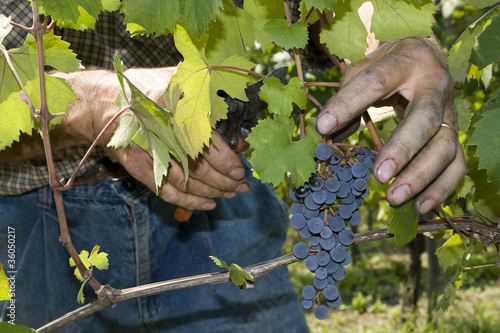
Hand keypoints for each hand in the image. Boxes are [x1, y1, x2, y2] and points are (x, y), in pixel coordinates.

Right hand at [56, 67, 248, 209]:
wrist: (102, 101)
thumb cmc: (146, 87)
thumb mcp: (177, 78)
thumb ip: (204, 91)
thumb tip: (236, 106)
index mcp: (173, 106)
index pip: (207, 142)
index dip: (227, 161)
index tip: (240, 171)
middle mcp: (160, 131)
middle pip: (200, 166)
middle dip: (225, 180)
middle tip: (241, 186)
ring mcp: (147, 152)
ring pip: (187, 182)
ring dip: (212, 191)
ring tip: (231, 193)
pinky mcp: (138, 167)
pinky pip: (167, 191)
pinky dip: (189, 201)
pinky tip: (208, 204)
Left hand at [316, 37, 466, 213]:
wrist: (424, 56)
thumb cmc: (385, 66)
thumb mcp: (362, 70)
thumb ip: (345, 98)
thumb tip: (326, 134)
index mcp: (407, 60)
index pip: (376, 82)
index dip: (348, 104)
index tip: (324, 126)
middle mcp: (435, 84)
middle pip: (425, 119)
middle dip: (403, 149)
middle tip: (379, 177)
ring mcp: (450, 110)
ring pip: (445, 146)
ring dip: (422, 176)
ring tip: (394, 198)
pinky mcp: (455, 132)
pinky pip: (456, 164)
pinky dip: (441, 188)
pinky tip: (420, 207)